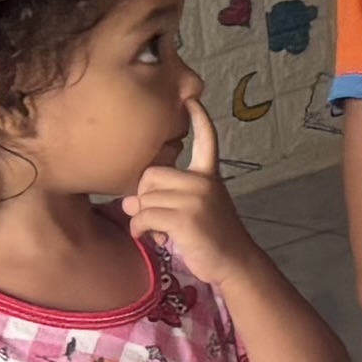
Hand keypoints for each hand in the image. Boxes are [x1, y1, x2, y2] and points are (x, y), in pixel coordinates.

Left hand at [123, 101, 232, 280]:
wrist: (234, 262)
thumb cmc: (211, 237)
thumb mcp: (193, 210)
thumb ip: (161, 200)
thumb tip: (126, 202)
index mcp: (209, 175)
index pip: (207, 139)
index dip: (199, 119)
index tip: (193, 99)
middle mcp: (203, 182)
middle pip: (151, 174)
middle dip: (145, 197)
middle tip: (156, 216)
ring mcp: (196, 199)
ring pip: (144, 198)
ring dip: (142, 218)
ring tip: (157, 231)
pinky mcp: (185, 218)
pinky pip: (144, 216)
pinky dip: (141, 229)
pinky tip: (151, 238)